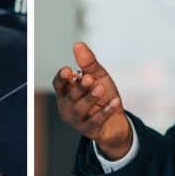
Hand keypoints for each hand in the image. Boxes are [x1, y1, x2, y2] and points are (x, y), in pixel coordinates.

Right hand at [52, 42, 132, 159]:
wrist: (116, 121)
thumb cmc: (103, 97)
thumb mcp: (98, 76)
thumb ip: (88, 63)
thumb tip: (78, 45)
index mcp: (66, 92)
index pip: (58, 84)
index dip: (61, 78)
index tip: (68, 71)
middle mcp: (67, 106)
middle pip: (70, 96)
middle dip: (80, 87)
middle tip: (90, 79)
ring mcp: (77, 120)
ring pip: (80, 109)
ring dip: (90, 98)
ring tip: (101, 88)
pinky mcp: (88, 130)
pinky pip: (95, 121)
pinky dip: (105, 111)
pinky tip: (115, 102)